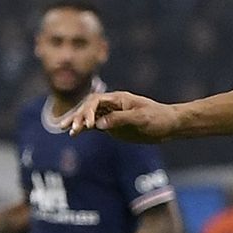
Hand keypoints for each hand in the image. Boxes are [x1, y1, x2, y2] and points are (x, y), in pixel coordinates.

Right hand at [61, 90, 178, 141]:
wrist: (169, 125)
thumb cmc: (158, 118)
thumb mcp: (141, 119)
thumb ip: (119, 120)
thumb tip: (99, 125)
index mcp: (118, 99)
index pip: (96, 101)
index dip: (89, 112)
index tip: (90, 126)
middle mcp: (112, 105)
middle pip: (88, 108)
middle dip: (77, 117)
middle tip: (68, 127)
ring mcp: (111, 115)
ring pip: (89, 117)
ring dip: (77, 122)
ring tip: (64, 130)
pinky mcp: (112, 126)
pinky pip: (94, 126)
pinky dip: (84, 129)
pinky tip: (73, 134)